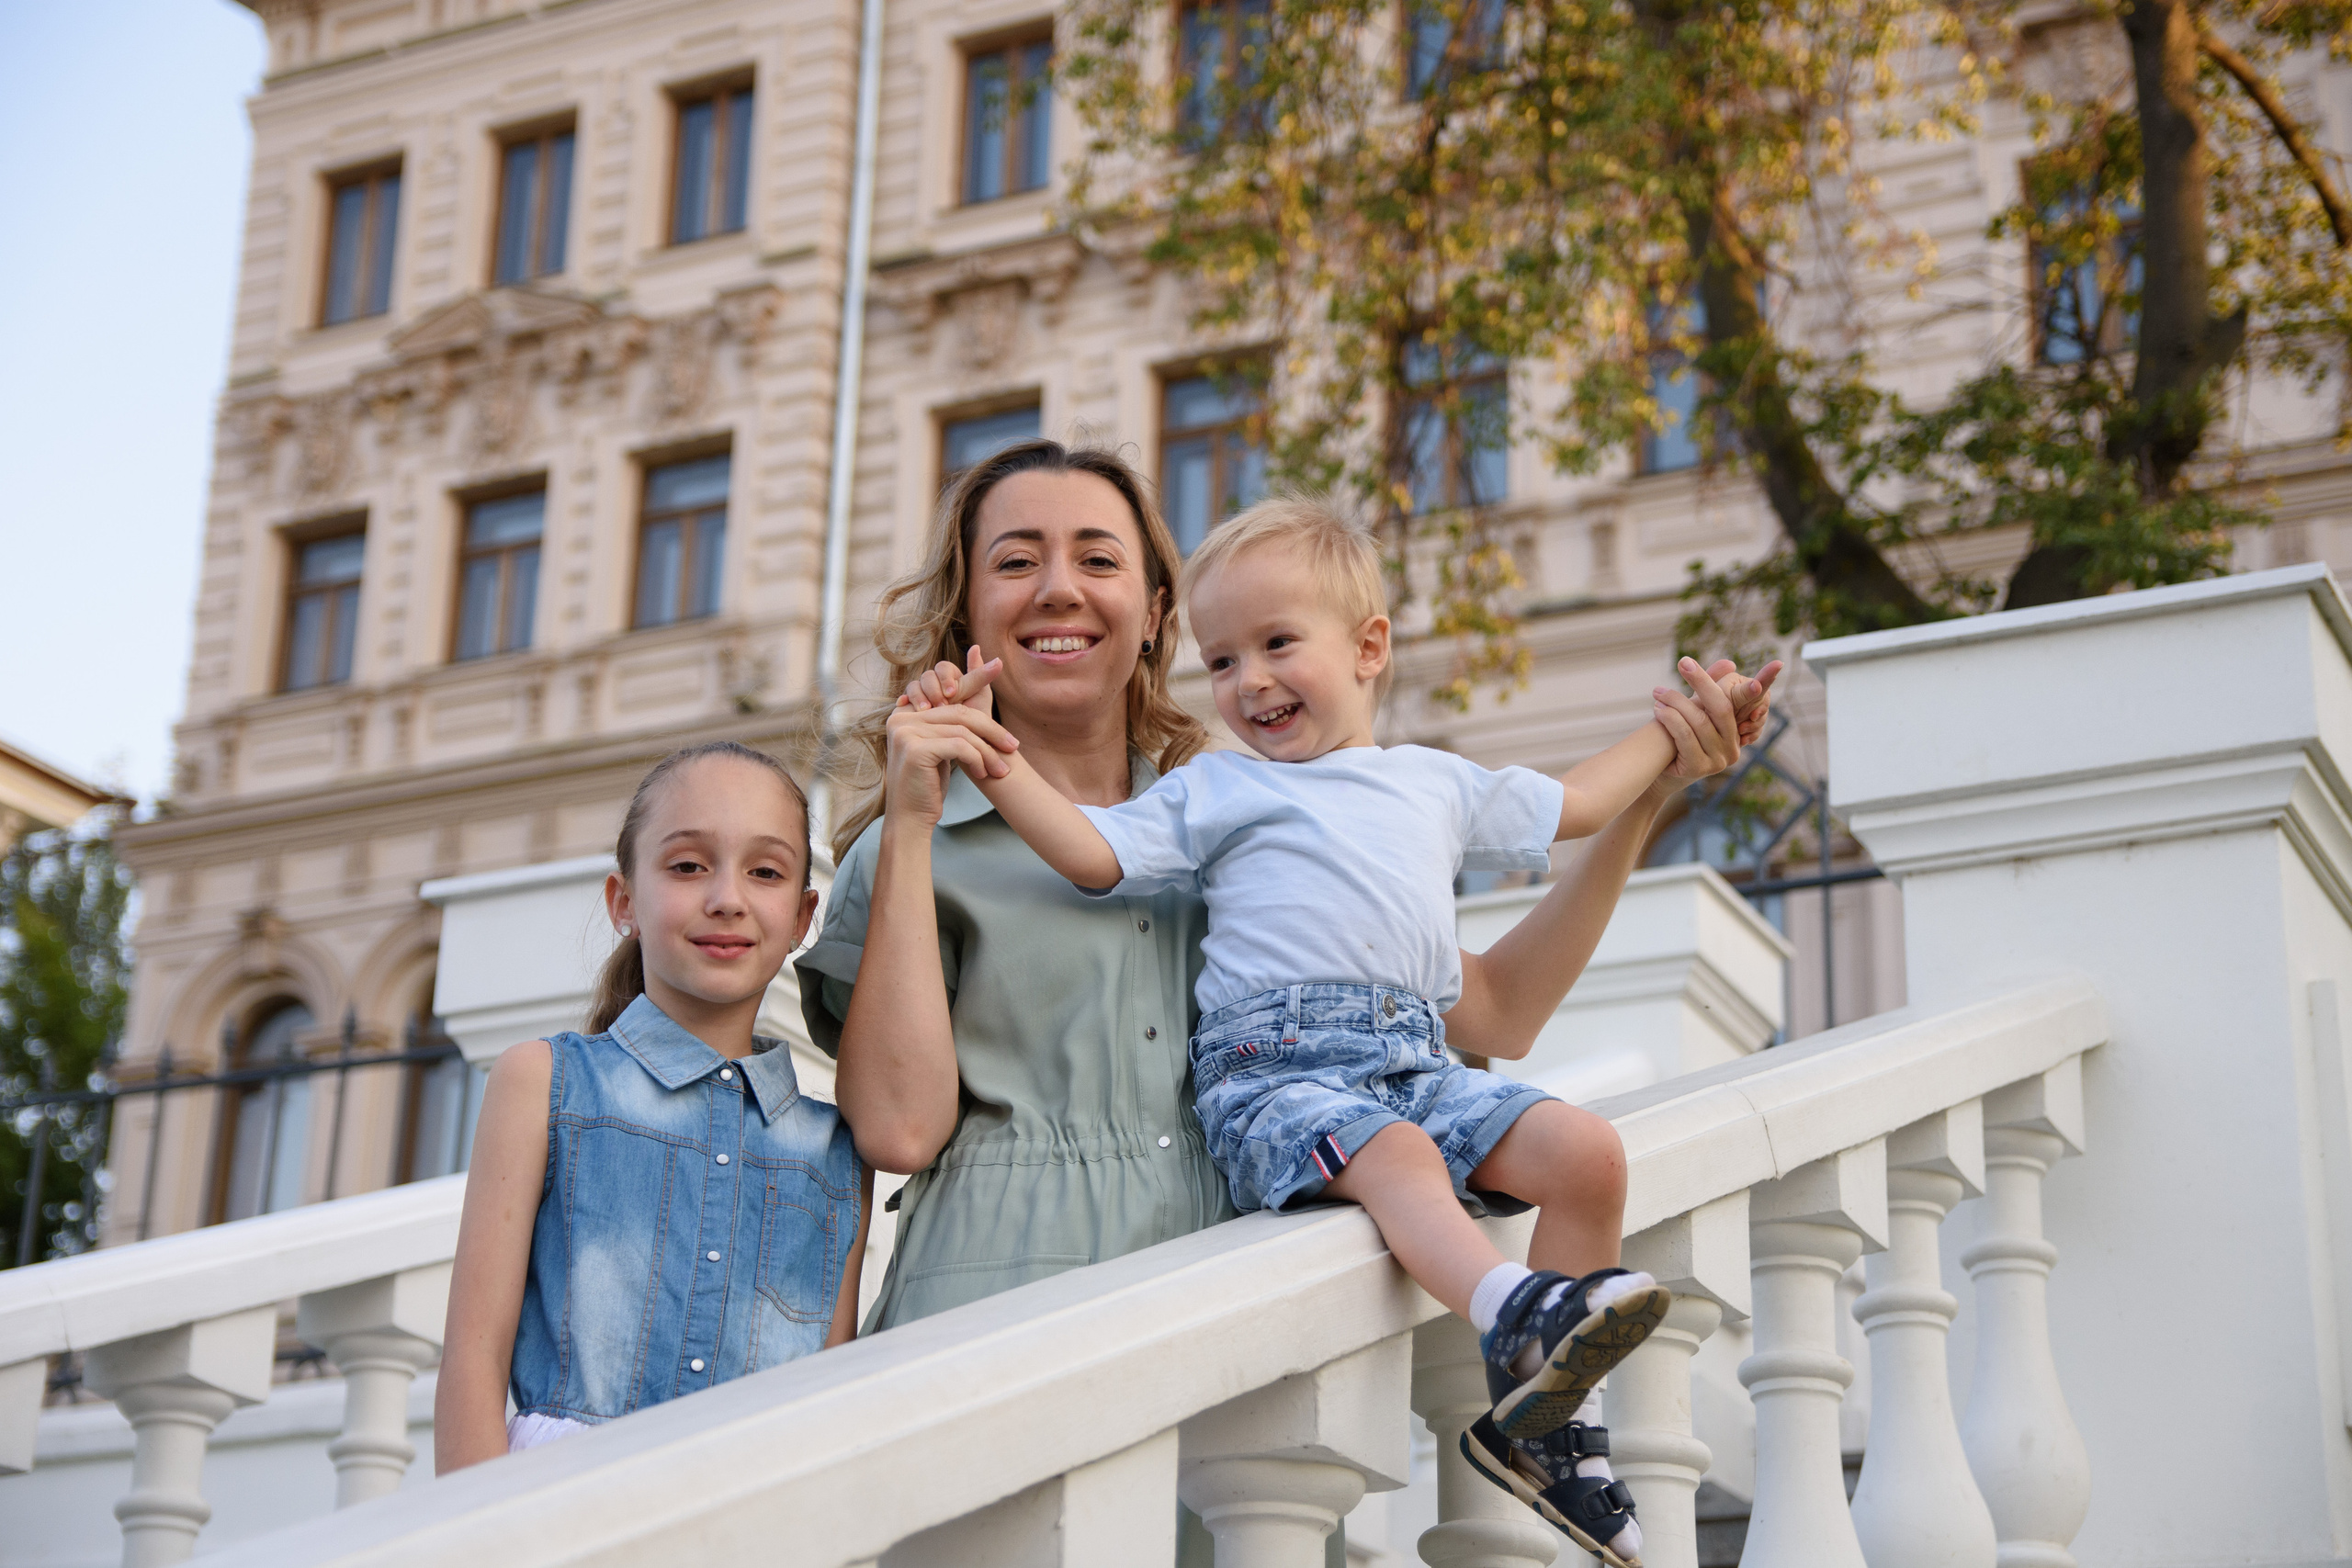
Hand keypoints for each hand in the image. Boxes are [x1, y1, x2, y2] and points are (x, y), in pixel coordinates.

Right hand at [882, 650, 1019, 830]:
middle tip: (1013, 746)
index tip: (998, 665)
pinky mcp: (915, 748)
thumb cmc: (928, 785)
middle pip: (960, 713)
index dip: (975, 678)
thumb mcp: (942, 748)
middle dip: (991, 730)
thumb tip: (980, 693)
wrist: (911, 819)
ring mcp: (905, 731)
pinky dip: (977, 759)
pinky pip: (960, 746)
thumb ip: (952, 724)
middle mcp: (901, 717)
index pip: (949, 695)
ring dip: (988, 751)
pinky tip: (982, 773)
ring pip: (963, 731)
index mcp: (906, 713)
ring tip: (1001, 769)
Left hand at [1654, 656, 1783, 780]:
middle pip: (1722, 707)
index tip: (1778, 663)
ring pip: (1699, 721)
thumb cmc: (1678, 734)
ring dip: (1675, 702)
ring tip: (1658, 692)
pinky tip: (1658, 709)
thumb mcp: (1696, 708)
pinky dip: (1670, 718)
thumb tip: (1729, 663)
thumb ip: (1712, 685)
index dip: (1765, 681)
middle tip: (1684, 662)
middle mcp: (1733, 746)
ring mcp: (1719, 760)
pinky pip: (1685, 736)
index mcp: (1738, 729)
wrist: (1656, 768)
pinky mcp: (1699, 768)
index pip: (1751, 700)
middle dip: (1702, 681)